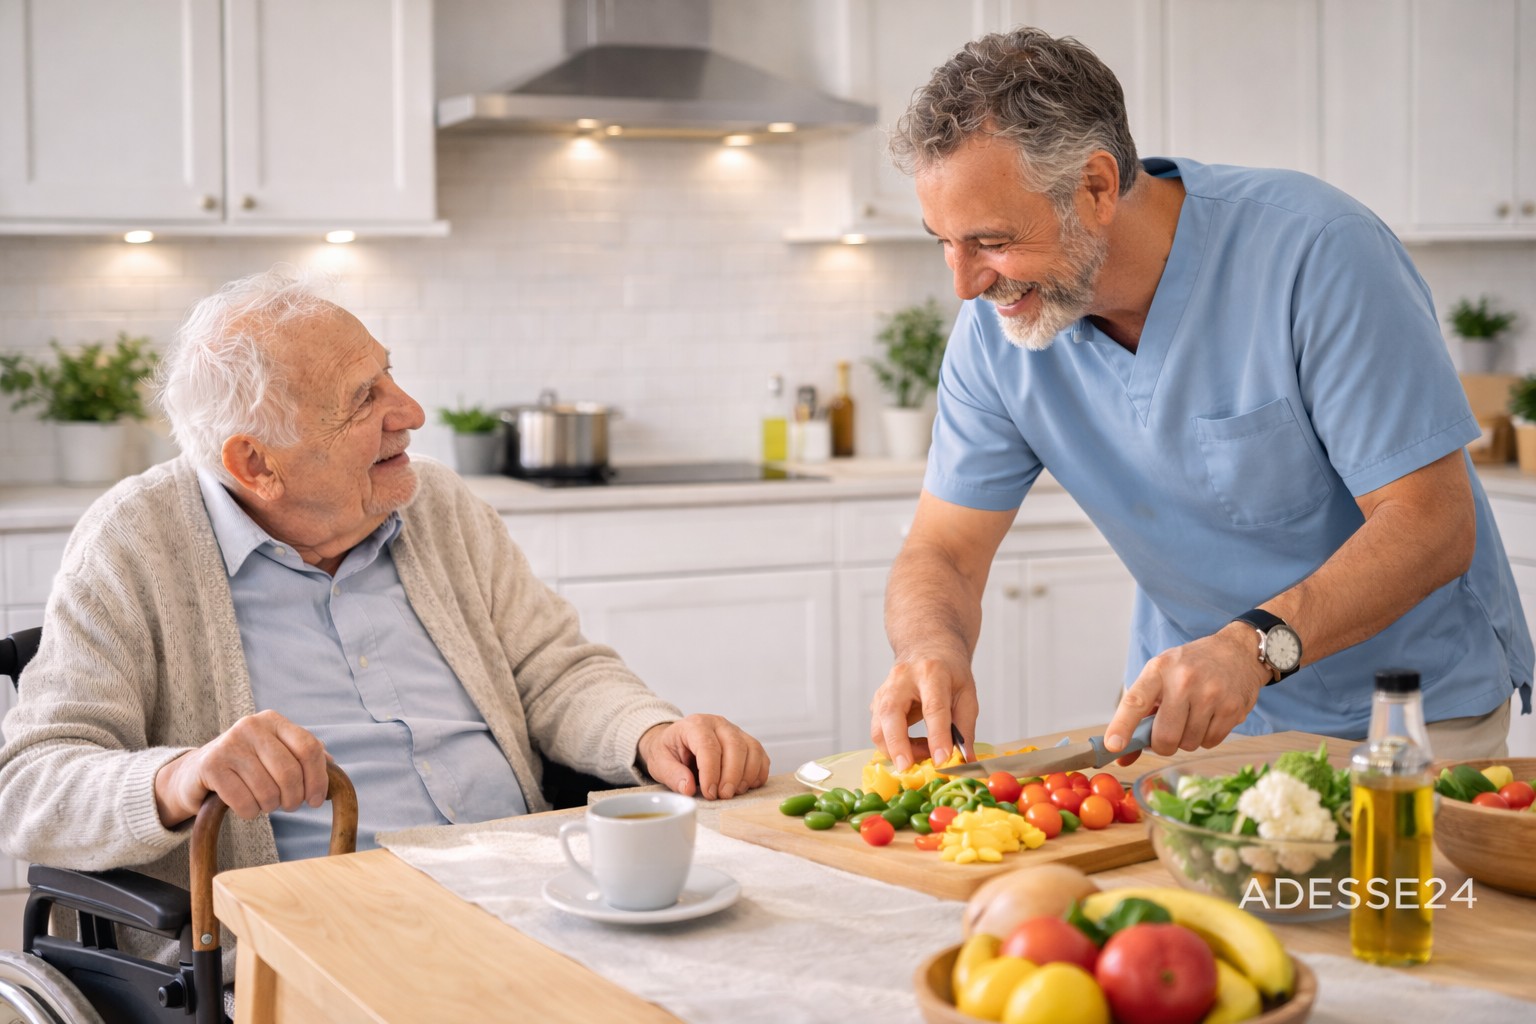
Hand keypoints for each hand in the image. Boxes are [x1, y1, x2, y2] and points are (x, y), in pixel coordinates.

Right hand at [153, 710, 328, 826]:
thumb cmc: (247, 765)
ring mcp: (229, 744)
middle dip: (293, 798)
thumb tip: (333, 766)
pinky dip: (250, 812)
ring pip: (267, 790)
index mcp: (273, 720)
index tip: (316, 801)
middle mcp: (251, 726)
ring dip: (270, 806)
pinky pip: (244, 802)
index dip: (318, 779)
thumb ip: (304, 756)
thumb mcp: (276, 753)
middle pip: (290, 772)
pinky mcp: (210, 766)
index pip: (309, 748)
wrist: (196, 772)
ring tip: (264, 802)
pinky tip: (245, 805)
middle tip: (288, 806)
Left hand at [637, 715, 769, 799]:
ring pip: (752, 749)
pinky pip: (760, 755)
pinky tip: (746, 786)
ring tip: (733, 793)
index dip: (711, 772)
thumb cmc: (669, 750)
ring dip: (746, 775)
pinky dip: (758, 773)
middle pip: (735, 746)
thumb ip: (672, 774)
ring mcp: (735, 731)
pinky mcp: (746, 741)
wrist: (676, 741)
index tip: (710, 793)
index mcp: (695, 725)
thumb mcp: (660, 762)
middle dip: (732, 775)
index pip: (708, 746)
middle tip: (723, 796)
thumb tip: (688, 788)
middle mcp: (718, 724)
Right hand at [868, 654, 977, 771]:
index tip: (942, 760)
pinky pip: (879, 730)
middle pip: (891, 714)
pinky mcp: (877, 702)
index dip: (937, 736)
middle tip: (908, 768)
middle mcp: (902, 679)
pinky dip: (894, 746)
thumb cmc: (949, 671)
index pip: (933, 707)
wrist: (927, 647)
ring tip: (922, 754)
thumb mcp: (966, 692)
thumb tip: (964, 759)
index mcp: (932, 672)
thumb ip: (965, 726)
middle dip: (897, 745)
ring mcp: (885, 689)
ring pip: (878, 726)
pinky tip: (913, 746)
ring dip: (897, 749)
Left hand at [1103, 623, 1269, 759]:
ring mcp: (1211, 695)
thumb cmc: (1190, 666)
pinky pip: (1210, 743)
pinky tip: (1209, 717)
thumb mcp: (1160, 676)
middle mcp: (1184, 680)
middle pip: (1165, 736)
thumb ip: (1141, 714)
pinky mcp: (1232, 708)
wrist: (1237, 652)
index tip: (1113, 745)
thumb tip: (1122, 756)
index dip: (1122, 726)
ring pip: (1188, 744)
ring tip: (1192, 716)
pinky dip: (1205, 737)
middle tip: (1166, 732)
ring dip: (1186, 739)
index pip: (1135, 701)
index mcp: (1159, 670)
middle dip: (1162, 744)